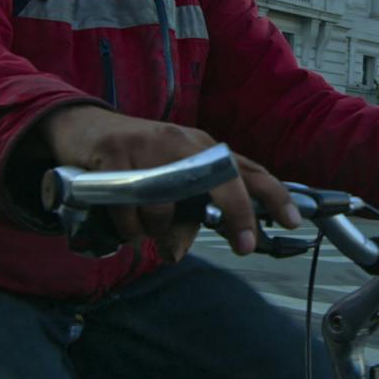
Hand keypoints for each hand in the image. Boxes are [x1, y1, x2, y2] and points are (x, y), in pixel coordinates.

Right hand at [39, 106, 300, 259]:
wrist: (82, 128)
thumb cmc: (135, 158)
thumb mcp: (167, 180)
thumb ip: (184, 214)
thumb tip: (179, 249)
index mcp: (201, 148)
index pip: (248, 168)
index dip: (274, 194)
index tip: (295, 220)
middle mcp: (182, 143)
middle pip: (223, 180)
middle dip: (238, 214)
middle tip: (244, 245)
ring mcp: (149, 147)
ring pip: (168, 205)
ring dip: (158, 229)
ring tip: (145, 226)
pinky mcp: (117, 156)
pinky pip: (130, 210)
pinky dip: (127, 227)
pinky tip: (122, 219)